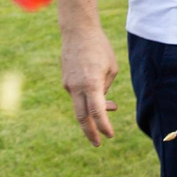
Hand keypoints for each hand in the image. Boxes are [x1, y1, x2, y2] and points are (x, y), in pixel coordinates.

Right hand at [61, 24, 117, 144]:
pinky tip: (99, 92)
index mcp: (91, 84)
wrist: (78, 32)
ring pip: (79, 106)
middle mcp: (76, 87)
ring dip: (93, 112)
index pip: (97, 113)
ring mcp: (68, 85)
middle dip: (90, 132)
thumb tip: (103, 105)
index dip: (104, 127)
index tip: (110, 136)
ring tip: (112, 105)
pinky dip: (88, 99)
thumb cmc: (100, 49)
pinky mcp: (65, 81)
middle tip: (97, 143)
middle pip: (82, 117)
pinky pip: (77, 96)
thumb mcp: (111, 69)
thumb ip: (106, 89)